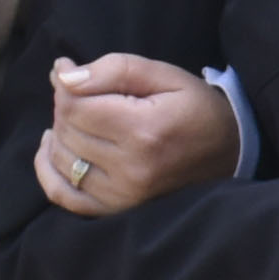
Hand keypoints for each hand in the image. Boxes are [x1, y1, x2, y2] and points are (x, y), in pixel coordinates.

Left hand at [36, 53, 232, 211]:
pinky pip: (63, 195)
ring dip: (58, 133)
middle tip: (81, 93)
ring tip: (76, 118)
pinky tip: (52, 149)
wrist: (230, 152)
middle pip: (67, 130)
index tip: (66, 70)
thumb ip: (114, 69)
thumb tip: (63, 76)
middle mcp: (131, 168)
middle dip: (65, 106)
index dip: (63, 84)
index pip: (75, 106)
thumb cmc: (197, 109)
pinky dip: (48, 171)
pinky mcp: (116, 210)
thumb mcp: (165, 75)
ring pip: (61, 158)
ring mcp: (123, 196)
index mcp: (145, 130)